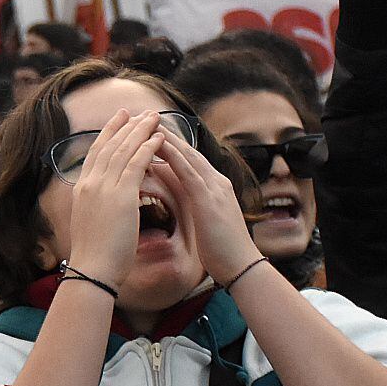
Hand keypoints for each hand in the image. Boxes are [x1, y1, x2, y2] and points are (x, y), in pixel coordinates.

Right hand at [62, 110, 166, 284]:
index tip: (118, 120)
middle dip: (124, 126)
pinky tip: (160, 138)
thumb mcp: (89, 223)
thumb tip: (100, 203)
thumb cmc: (94, 255)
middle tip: (137, 111)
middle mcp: (90, 183)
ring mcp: (104, 188)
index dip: (108, 134)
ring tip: (154, 117)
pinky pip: (137, 164)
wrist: (93, 270)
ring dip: (140, 131)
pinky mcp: (121, 195)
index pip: (95, 154)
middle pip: (109, 146)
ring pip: (124, 150)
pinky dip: (149, 148)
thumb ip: (95, 206)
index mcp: (82, 189)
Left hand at [153, 134, 261, 285]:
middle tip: (144, 117)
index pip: (189, 159)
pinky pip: (187, 172)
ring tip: (146, 122)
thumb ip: (193, 203)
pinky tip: (156, 147)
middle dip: (165, 133)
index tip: (149, 131)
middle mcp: (216, 181)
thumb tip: (177, 194)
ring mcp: (214, 188)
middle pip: (187, 150)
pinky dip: (172, 157)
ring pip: (187, 156)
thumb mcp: (205, 221)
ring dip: (166, 138)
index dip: (170, 144)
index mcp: (214, 187)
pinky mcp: (209, 199)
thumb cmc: (222, 251)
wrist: (242, 268)